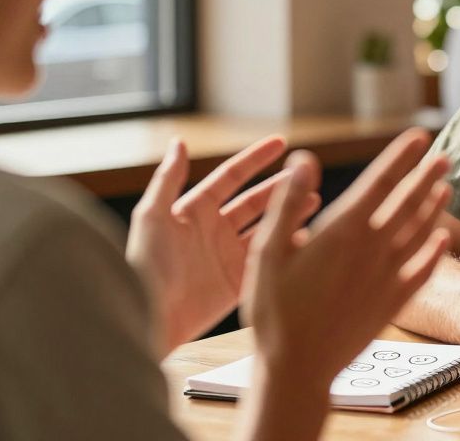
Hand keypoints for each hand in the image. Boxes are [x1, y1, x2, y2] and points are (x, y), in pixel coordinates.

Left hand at [126, 135, 317, 355]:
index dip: (255, 159)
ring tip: (314, 200)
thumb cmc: (146, 264)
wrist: (149, 316)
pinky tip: (305, 237)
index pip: (231, 178)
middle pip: (255, 201)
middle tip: (307, 176)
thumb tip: (179, 142)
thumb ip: (168, 179)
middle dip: (281, 187)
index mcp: (195, 211)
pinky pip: (268, 260)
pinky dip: (286, 247)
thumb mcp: (152, 216)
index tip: (281, 143)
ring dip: (289, 213)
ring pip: (266, 227)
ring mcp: (228, 257)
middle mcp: (214, 230)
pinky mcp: (238, 283)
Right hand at [241, 129, 451, 386]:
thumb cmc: (274, 310)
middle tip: (443, 157)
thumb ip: (288, 202)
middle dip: (426, 177)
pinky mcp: (393, 303)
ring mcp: (387, 277)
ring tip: (445, 188)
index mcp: (342, 232)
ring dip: (434, 208)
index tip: (418, 136)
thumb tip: (303, 158)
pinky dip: (435, 252)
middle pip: (407, 204)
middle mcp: (372, 250)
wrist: (297, 368)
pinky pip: (423, 271)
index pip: (379, 183)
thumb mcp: (267, 251)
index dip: (400, 157)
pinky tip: (443, 239)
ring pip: (419, 233)